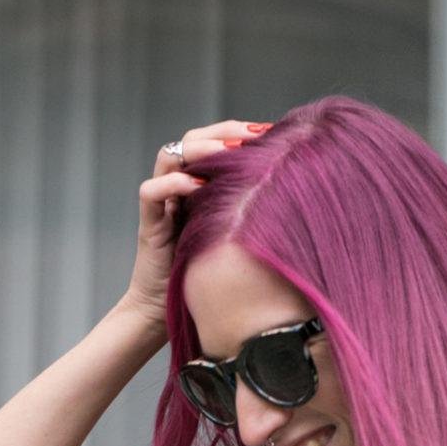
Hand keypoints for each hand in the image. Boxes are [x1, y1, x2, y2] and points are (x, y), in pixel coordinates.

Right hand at [120, 120, 272, 335]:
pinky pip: (151, 191)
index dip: (241, 132)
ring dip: (199, 149)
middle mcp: (180, 189)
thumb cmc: (210, 280)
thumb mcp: (239, 238)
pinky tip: (196, 186)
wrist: (171, 313)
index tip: (273, 133)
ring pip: (170, 155)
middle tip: (253, 136)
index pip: (215, 142)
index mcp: (202, 187)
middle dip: (223, 132)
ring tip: (227, 153)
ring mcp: (163, 204)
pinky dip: (172, 184)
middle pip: (193, 139)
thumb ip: (253, 212)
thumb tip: (297, 194)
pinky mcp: (149, 225)